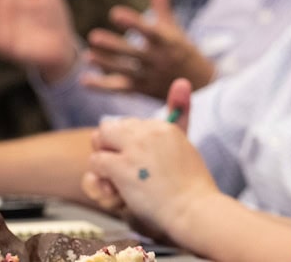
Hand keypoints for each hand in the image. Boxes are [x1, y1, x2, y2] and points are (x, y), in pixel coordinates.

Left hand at [82, 0, 213, 97]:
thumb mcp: (174, 28)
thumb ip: (163, 4)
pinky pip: (122, 88)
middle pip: (133, 53)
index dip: (133, 23)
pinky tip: (85, 80)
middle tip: (93, 37)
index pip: (149, 32)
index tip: (115, 13)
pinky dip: (103, 87)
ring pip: (125, 71)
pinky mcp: (142, 90)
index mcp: (166, 42)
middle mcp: (158, 59)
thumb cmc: (181, 50)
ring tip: (87, 57)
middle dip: (114, 47)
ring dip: (106, 65)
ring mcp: (150, 76)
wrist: (199, 84)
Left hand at [83, 79, 205, 242]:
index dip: (129, 145)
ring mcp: (134, 148)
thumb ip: (180, 115)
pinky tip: (116, 190)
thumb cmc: (192, 186)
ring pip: (99, 141)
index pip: (130, 124)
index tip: (142, 165)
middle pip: (111, 128)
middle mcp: (148, 131)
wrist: (194, 210)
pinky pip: (96, 162)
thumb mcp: (184, 145)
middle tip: (123, 171)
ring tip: (119, 182)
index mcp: (164, 126)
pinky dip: (100, 179)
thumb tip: (180, 80)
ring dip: (103, 164)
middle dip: (111, 148)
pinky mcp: (122, 167)